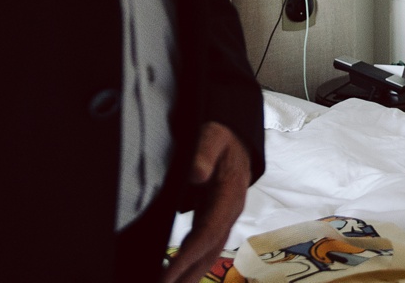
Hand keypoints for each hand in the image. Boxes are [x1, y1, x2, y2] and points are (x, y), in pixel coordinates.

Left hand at [161, 122, 251, 282]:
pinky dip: (192, 263)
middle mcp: (230, 211)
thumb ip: (204, 152)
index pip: (208, 232)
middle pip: (211, 251)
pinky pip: (206, 246)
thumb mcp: (213, 136)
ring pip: (210, 252)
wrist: (237, 138)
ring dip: (190, 274)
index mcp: (229, 195)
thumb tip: (196, 174)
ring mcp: (225, 217)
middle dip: (188, 275)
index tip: (167, 275)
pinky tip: (174, 273)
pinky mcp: (216, 219)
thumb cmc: (222, 137)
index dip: (188, 256)